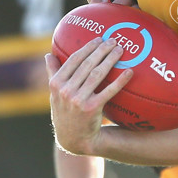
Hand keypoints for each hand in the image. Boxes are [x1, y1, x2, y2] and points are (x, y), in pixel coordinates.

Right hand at [45, 37, 133, 154]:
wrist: (72, 139)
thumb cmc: (64, 112)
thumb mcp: (54, 94)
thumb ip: (52, 73)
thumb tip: (48, 55)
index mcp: (56, 83)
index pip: (73, 60)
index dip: (87, 48)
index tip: (98, 39)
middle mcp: (65, 91)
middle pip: (87, 64)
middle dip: (101, 50)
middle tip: (113, 40)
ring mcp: (78, 100)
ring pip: (97, 74)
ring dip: (110, 59)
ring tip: (120, 50)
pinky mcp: (92, 108)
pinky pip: (108, 91)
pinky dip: (120, 80)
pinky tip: (129, 72)